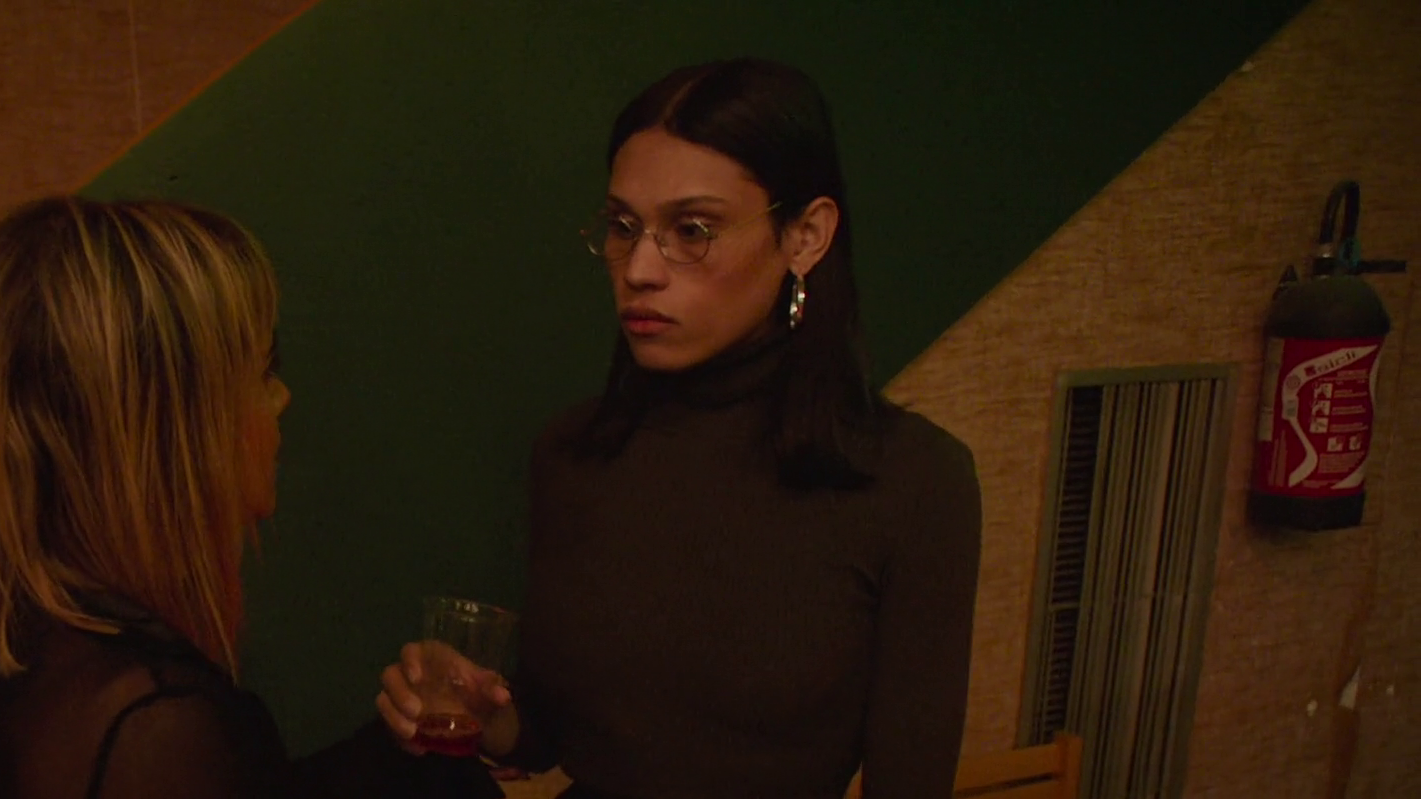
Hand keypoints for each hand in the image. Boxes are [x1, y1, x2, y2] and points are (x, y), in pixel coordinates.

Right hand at [376, 640, 512, 754]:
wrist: (479, 718)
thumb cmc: (479, 692)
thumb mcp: (489, 688)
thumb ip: (493, 688)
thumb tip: (502, 696)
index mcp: (431, 658)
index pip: (412, 650)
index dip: (410, 661)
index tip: (417, 678)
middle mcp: (411, 674)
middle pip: (390, 675)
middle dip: (399, 693)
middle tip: (416, 712)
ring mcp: (402, 696)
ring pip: (383, 699)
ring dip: (393, 717)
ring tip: (412, 733)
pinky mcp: (400, 718)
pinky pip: (390, 725)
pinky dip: (400, 738)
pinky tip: (418, 748)